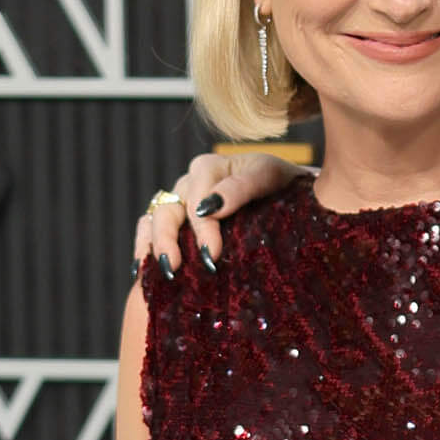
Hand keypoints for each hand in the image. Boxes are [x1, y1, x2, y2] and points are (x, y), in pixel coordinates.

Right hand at [133, 151, 303, 276]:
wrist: (296, 197)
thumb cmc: (284, 186)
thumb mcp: (269, 177)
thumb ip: (241, 187)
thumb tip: (209, 208)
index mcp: (210, 168)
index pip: (196, 197)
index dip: (202, 228)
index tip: (211, 255)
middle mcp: (191, 184)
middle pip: (168, 209)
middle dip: (169, 239)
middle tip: (175, 268)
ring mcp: (182, 203)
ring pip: (155, 219)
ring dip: (154, 245)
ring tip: (164, 272)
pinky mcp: (179, 222)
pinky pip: (149, 229)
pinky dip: (144, 247)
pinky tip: (143, 270)